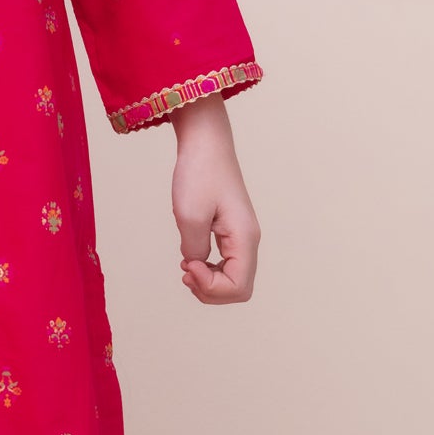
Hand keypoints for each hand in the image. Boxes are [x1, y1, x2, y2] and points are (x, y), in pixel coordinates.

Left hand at [169, 95, 259, 304]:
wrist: (206, 144)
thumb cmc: (199, 174)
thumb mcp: (189, 216)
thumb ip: (194, 250)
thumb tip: (196, 266)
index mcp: (245, 238)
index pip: (238, 288)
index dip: (210, 288)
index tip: (187, 264)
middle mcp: (249, 241)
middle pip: (239, 289)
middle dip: (210, 290)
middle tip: (184, 271)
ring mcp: (242, 237)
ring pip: (233, 280)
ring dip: (208, 283)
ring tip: (186, 266)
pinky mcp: (231, 232)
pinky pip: (226, 265)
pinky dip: (208, 270)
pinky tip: (191, 259)